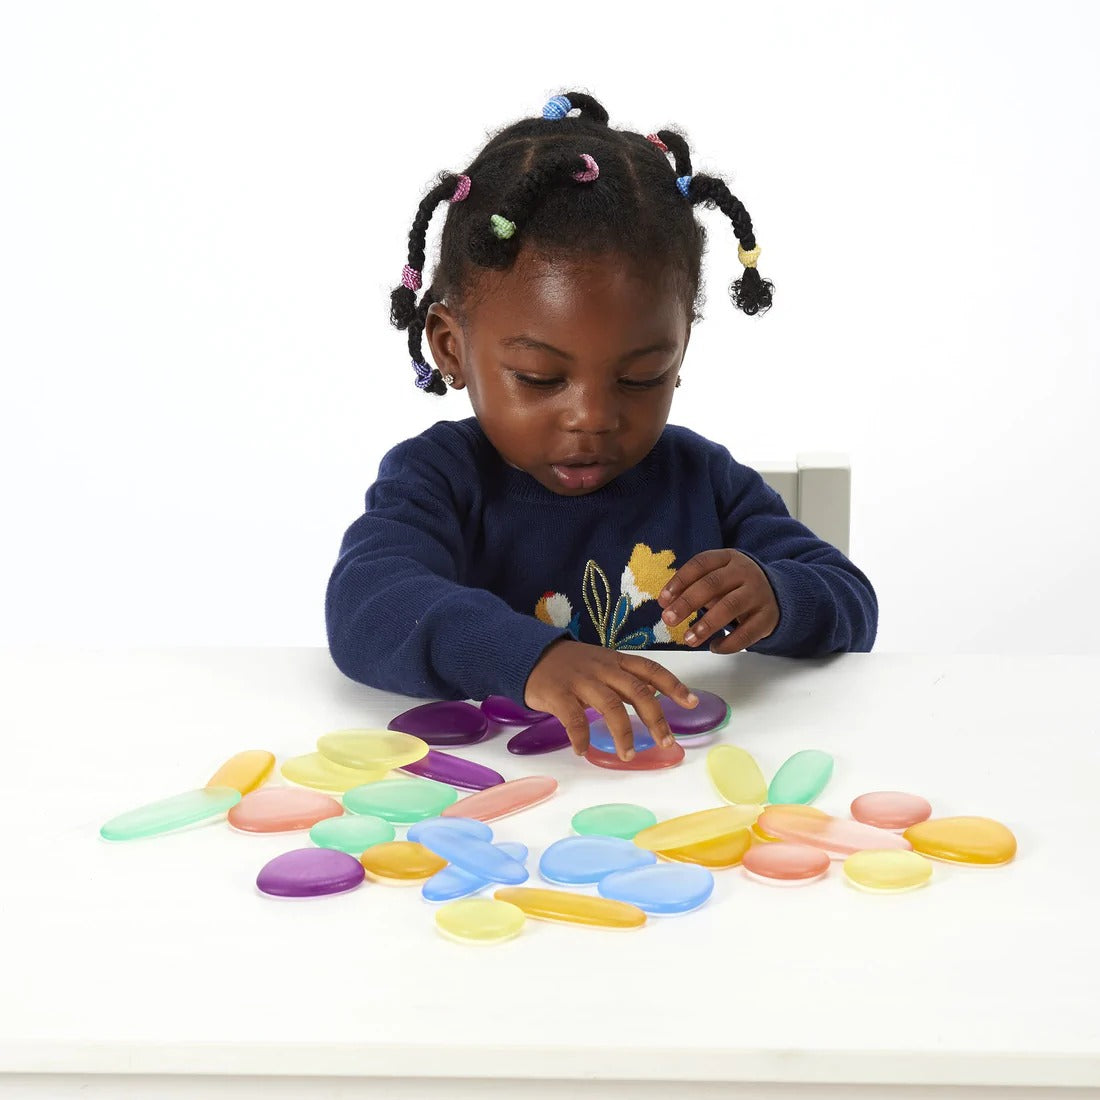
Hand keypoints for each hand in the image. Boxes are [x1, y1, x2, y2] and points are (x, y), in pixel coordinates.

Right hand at [524, 639, 697, 760]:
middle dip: (655, 718)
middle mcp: (603, 669)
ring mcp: (581, 680)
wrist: (529, 654)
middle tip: (667, 742)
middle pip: (637, 692)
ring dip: (623, 733)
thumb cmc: (570, 664)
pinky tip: (583, 750)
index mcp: (616, 661)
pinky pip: (574, 718)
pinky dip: (581, 737)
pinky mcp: (558, 693)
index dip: (673, 685)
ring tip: (628, 755)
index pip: (651, 670)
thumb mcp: (601, 664)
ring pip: (610, 706)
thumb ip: (624, 680)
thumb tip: (654, 698)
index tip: (692, 702)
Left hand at [657, 549, 778, 653]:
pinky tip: (714, 647)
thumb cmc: (736, 586)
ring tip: (688, 639)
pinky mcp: (768, 617)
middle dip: (687, 603)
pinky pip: (747, 632)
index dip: (679, 581)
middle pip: (712, 584)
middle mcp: (745, 572)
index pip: (700, 564)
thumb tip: (666, 605)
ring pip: (729, 607)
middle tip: (668, 620)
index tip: (662, 601)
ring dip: (706, 624)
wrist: (778, 593)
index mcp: (728, 558)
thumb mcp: (718, 577)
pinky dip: (729, 643)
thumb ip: (694, 586)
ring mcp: (758, 594)